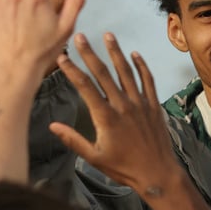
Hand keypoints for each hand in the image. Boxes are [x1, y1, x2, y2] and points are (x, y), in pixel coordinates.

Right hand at [49, 33, 177, 194]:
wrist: (158, 174)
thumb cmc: (124, 168)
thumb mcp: (94, 158)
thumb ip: (73, 140)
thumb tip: (52, 126)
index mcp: (105, 117)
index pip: (84, 87)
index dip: (72, 70)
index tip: (61, 57)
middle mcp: (122, 105)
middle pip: (103, 73)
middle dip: (90, 53)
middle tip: (80, 37)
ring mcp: (140, 103)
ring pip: (126, 72)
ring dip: (116, 52)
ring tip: (108, 35)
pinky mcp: (153, 105)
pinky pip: (147, 81)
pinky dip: (141, 66)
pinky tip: (135, 54)